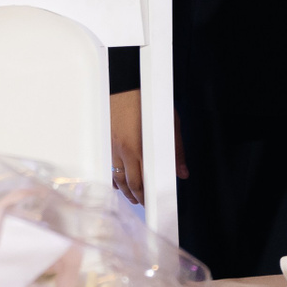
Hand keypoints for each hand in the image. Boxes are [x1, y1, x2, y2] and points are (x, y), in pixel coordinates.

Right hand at [110, 89, 188, 205]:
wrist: (125, 83)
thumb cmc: (147, 100)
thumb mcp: (170, 123)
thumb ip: (176, 150)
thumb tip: (182, 172)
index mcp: (139, 148)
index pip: (141, 183)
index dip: (146, 197)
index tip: (152, 203)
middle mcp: (123, 150)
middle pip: (128, 184)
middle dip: (136, 197)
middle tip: (143, 202)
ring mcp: (111, 146)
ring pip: (115, 177)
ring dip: (124, 190)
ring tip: (132, 195)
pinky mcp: (105, 141)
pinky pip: (107, 166)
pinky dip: (112, 177)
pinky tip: (118, 181)